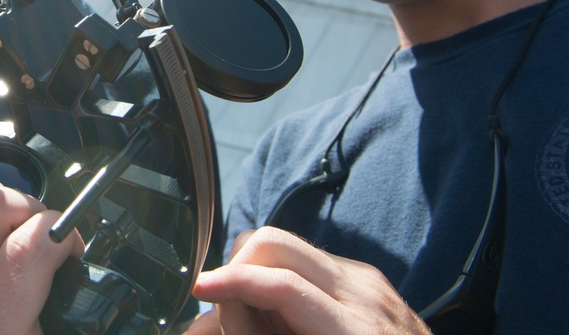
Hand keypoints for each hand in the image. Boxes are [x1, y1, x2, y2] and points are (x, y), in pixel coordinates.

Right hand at [186, 227, 431, 334]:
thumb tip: (210, 320)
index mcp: (356, 330)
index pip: (280, 282)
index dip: (231, 282)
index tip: (200, 287)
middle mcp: (363, 292)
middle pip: (276, 241)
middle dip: (238, 264)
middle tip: (226, 303)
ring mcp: (368, 279)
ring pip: (288, 243)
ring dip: (256, 270)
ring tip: (252, 313)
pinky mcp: (368, 277)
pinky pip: (309, 261)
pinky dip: (281, 277)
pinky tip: (281, 313)